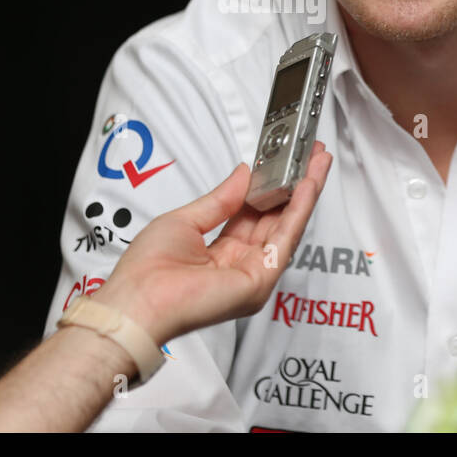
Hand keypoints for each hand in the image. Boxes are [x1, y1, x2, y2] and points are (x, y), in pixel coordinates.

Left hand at [88, 142, 331, 345]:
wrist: (138, 300)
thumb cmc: (148, 270)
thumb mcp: (187, 220)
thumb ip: (222, 199)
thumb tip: (245, 173)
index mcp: (220, 254)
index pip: (253, 215)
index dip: (269, 187)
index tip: (282, 163)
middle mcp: (241, 265)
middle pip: (277, 219)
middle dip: (296, 186)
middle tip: (312, 156)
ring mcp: (253, 275)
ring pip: (287, 227)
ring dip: (306, 193)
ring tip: (319, 162)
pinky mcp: (261, 281)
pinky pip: (285, 240)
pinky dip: (298, 210)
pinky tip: (307, 186)